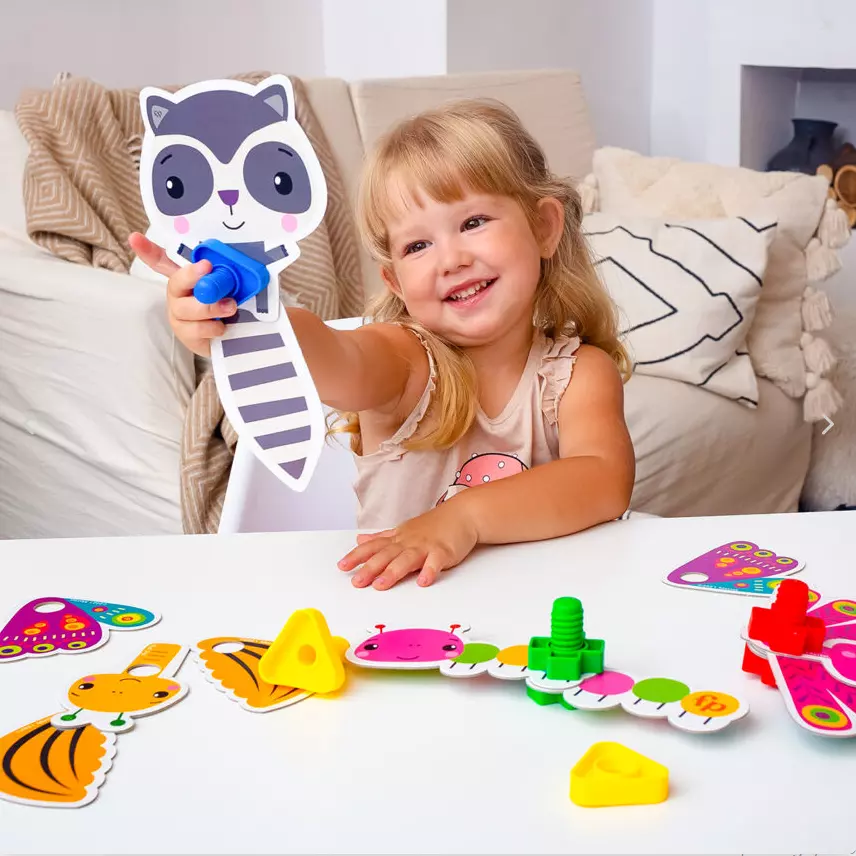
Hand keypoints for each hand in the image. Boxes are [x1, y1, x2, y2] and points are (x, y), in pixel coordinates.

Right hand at [128, 232, 235, 357]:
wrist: (232, 338)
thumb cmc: (228, 306)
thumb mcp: (229, 287)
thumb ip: (226, 275)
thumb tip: (234, 264)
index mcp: (186, 279)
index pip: (162, 261)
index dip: (148, 250)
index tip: (135, 238)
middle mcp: (177, 295)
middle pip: (176, 283)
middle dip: (191, 275)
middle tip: (208, 267)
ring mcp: (179, 315)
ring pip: (187, 309)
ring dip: (211, 307)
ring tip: (230, 306)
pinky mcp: (185, 335)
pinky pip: (196, 330)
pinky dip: (214, 327)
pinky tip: (222, 327)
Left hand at [338, 501, 478, 589]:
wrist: (462, 514)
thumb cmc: (434, 525)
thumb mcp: (403, 530)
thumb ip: (381, 538)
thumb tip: (360, 540)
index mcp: (399, 538)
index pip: (374, 547)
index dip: (358, 557)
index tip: (342, 566)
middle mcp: (409, 542)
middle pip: (387, 555)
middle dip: (370, 568)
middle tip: (357, 582)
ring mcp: (426, 547)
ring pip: (407, 559)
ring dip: (393, 572)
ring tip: (381, 585)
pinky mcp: (444, 552)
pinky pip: (435, 562)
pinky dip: (429, 571)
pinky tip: (423, 581)